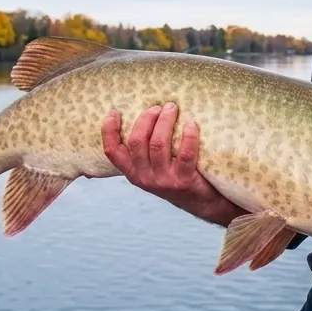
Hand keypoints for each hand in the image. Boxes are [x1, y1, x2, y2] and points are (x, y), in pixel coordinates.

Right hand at [101, 103, 245, 226]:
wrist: (202, 203)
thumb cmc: (176, 177)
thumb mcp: (154, 169)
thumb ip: (145, 151)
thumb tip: (145, 114)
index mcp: (133, 172)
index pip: (112, 152)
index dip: (109, 131)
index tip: (115, 112)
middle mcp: (144, 177)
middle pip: (136, 142)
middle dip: (146, 119)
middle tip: (157, 107)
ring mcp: (164, 180)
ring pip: (158, 144)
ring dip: (165, 122)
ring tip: (172, 109)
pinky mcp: (184, 181)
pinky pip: (185, 154)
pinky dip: (188, 136)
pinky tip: (191, 124)